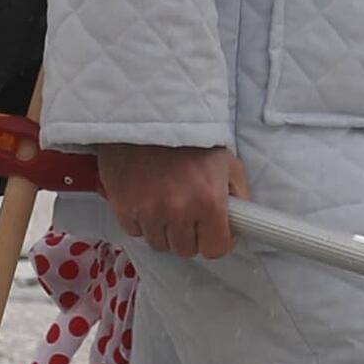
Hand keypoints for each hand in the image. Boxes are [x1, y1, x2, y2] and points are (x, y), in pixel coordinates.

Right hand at [97, 142, 245, 258]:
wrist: (147, 114)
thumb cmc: (190, 137)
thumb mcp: (226, 161)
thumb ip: (238, 195)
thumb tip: (240, 222)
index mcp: (208, 200)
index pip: (216, 249)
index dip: (217, 240)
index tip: (214, 231)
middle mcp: (178, 210)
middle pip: (186, 250)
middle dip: (190, 234)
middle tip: (189, 210)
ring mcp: (148, 210)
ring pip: (160, 243)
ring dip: (165, 228)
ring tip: (166, 200)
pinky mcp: (123, 206)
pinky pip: (135, 231)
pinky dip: (141, 220)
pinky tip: (146, 197)